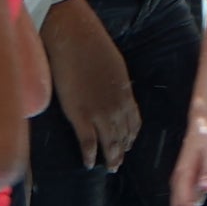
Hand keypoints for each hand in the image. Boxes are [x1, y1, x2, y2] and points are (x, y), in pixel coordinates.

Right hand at [41, 0, 137, 168]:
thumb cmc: (91, 44)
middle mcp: (117, 108)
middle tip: (117, 163)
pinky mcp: (80, 115)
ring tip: (109, 168)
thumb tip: (112, 87)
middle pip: (123, 136)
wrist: (73, 37)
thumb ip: (114, 82)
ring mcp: (99, 113)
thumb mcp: (113, 64)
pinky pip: (87, 143)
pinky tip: (88, 163)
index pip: (133, 123)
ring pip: (109, 144)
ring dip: (110, 158)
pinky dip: (89, 155)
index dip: (130, 136)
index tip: (127, 144)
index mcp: (125, 94)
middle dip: (121, 151)